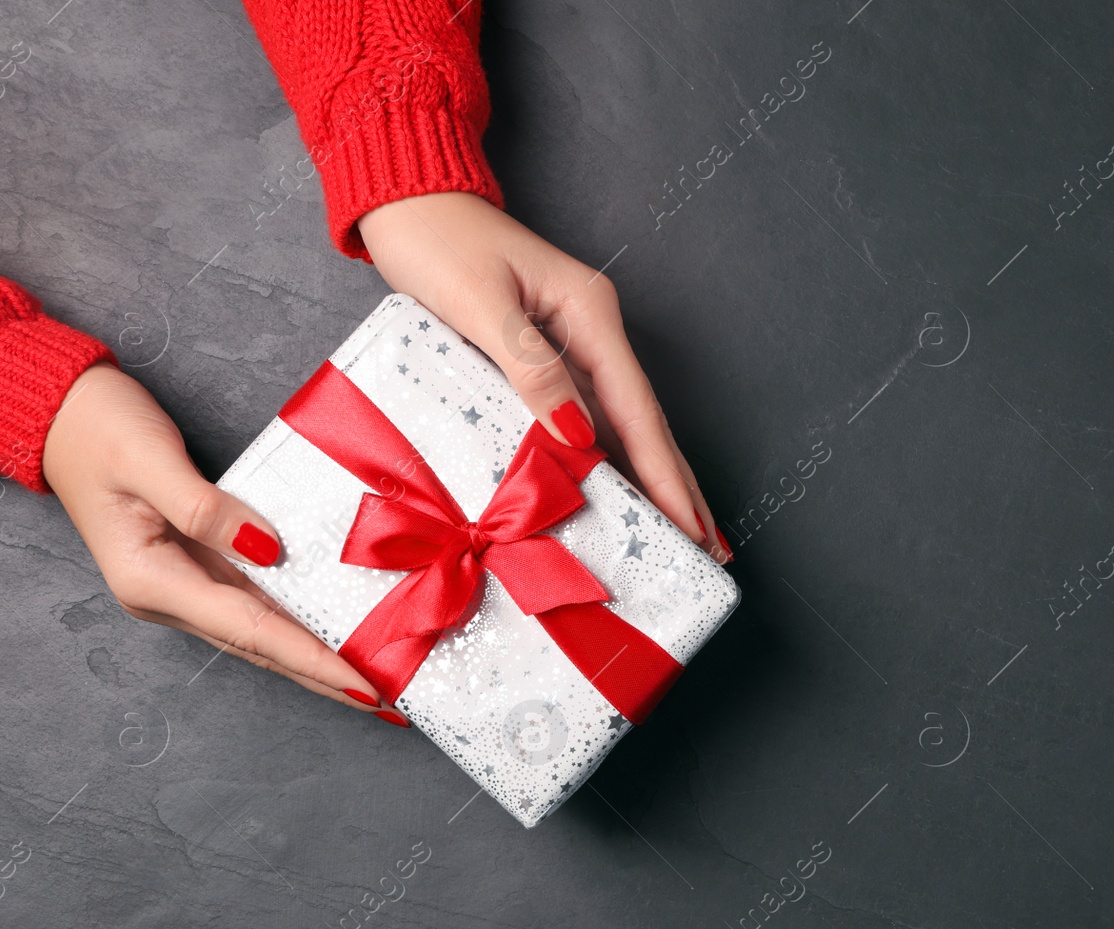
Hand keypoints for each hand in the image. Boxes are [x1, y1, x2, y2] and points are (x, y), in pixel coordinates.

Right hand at [42, 363, 409, 725]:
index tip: (362, 685)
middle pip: (261, 645)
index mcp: (151, 580)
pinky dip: (296, 620)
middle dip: (323, 675)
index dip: (310, 659)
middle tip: (388, 702)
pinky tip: (332, 630)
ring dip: (314, 656)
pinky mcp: (195, 563)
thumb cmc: (97, 429)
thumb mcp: (148, 461)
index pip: (250, 629)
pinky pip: (256, 599)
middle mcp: (167, 595)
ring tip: (372, 678)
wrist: (57, 414)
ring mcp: (181, 583)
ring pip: (261, 629)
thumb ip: (206, 509)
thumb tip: (268, 549)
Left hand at [356, 191, 731, 563]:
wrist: (404, 198)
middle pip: (644, 420)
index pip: (636, 410)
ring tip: (680, 530)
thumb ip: (532, 369)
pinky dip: (609, 455)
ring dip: (650, 476)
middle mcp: (592, 327)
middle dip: (677, 484)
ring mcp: (573, 338)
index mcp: (589, 313)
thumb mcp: (482, 304)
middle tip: (709, 546)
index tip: (689, 524)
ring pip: (620, 422)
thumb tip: (577, 435)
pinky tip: (619, 487)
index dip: (663, 473)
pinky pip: (587, 413)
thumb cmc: (436, 242)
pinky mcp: (546, 349)